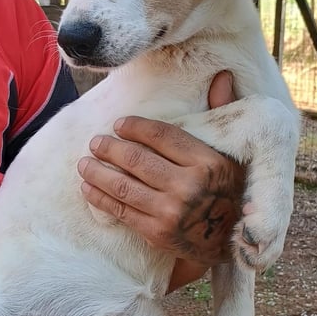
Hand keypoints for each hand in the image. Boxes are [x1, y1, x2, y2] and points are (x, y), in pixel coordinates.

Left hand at [77, 71, 244, 277]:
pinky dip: (100, 198)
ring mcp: (171, 211)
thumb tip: (223, 76)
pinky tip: (88, 188)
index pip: (162, 135)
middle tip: (96, 142)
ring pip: (123, 185)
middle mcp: (189, 186)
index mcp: (208, 162)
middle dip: (110, 148)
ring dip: (98, 172)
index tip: (120, 124)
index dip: (136, 127)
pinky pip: (121, 210)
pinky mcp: (157, 233)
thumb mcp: (232, 152)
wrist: (230, 240)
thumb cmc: (229, 189)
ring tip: (84, 163)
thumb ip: (222, 114)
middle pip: (137, 159)